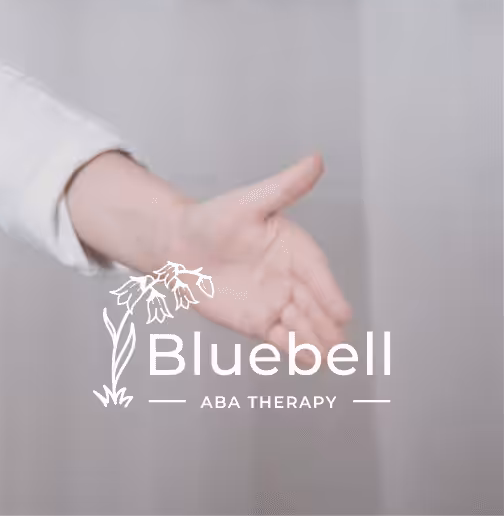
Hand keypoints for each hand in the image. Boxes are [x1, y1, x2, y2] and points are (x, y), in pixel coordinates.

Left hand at [162, 155, 353, 349]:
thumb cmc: (214, 219)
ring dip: (315, 340)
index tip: (343, 313)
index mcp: (296, 250)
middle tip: (337, 342)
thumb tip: (316, 159)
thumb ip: (285, 186)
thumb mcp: (250, 201)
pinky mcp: (260, 323)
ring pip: (304, 327)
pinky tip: (309, 361)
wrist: (177, 245)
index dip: (330, 294)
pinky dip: (297, 350)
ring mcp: (278, 303)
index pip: (319, 274)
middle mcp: (293, 279)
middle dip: (327, 324)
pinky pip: (283, 340)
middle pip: (316, 306)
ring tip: (324, 355)